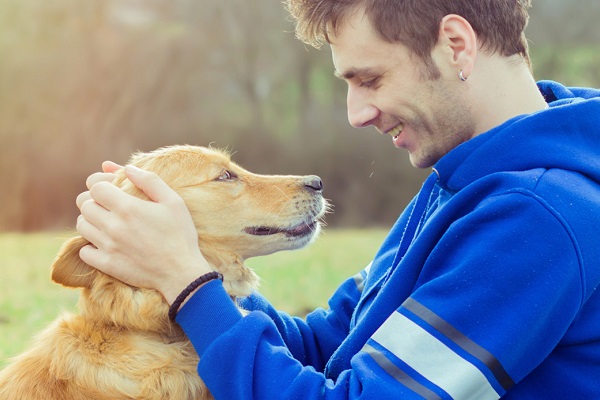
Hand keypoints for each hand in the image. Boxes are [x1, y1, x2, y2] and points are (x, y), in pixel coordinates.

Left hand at [76, 162, 211, 303]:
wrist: (181, 272)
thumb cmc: (180, 234)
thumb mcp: (173, 201)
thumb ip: (150, 181)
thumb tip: (127, 168)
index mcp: (128, 207)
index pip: (95, 187)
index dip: (102, 185)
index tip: (112, 190)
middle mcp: (113, 226)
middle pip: (84, 204)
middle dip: (94, 201)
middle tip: (108, 206)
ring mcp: (108, 246)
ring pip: (81, 225)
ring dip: (90, 221)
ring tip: (106, 223)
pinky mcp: (107, 264)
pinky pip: (84, 251)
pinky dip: (90, 246)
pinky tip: (105, 243)